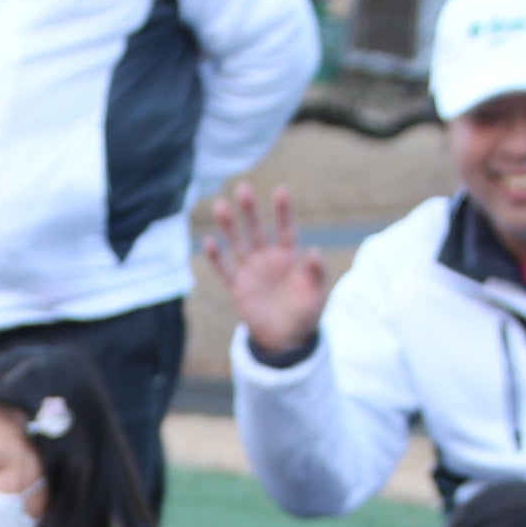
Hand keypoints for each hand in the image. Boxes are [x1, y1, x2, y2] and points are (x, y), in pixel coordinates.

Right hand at [199, 185, 330, 356]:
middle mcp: (268, 258)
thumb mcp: (317, 292)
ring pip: (238, 244)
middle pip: (257, 230)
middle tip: (243, 188)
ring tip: (220, 205)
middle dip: (250, 210)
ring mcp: (251, 271)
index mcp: (290, 256)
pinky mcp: (237, 287)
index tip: (281, 190)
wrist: (286, 339)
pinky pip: (225, 269)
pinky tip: (208, 241)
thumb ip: (316, 271)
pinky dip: (216, 257)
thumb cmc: (306, 312)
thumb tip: (314, 250)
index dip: (284, 211)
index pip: (286, 229)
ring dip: (230, 226)